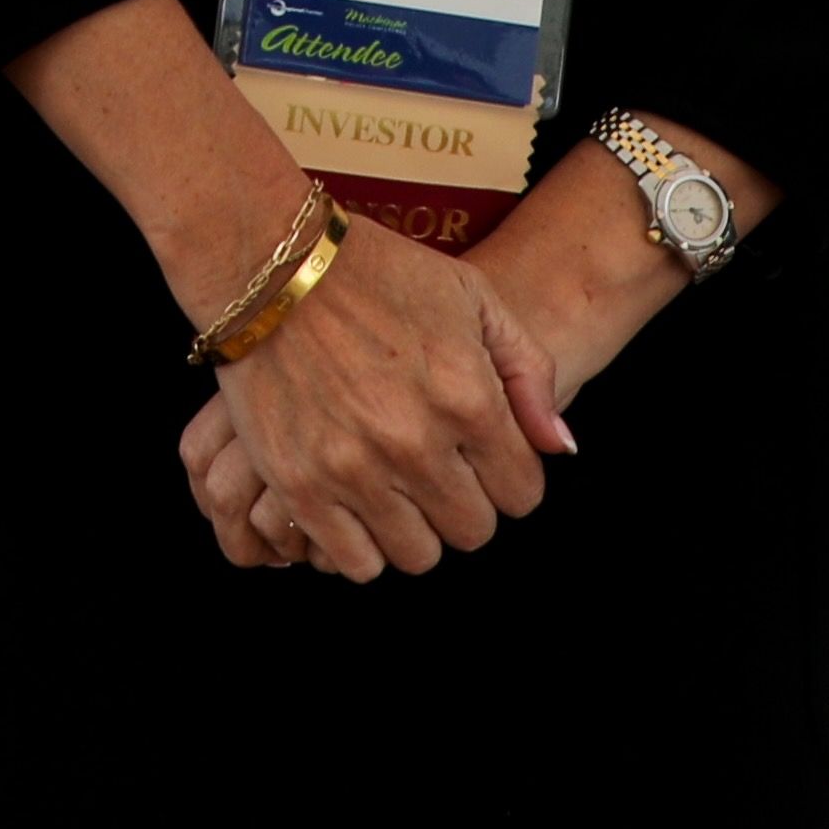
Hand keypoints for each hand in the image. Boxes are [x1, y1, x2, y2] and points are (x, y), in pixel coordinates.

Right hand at [201, 222, 572, 580]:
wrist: (269, 266)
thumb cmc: (377, 274)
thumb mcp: (474, 298)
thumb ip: (529, 373)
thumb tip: (559, 447)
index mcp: (469, 399)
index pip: (521, 493)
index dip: (507, 476)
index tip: (481, 459)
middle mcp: (417, 444)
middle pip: (472, 531)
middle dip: (464, 504)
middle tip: (437, 472)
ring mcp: (356, 470)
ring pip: (417, 555)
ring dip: (414, 528)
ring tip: (395, 490)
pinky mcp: (301, 486)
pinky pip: (354, 561)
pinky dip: (361, 545)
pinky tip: (356, 507)